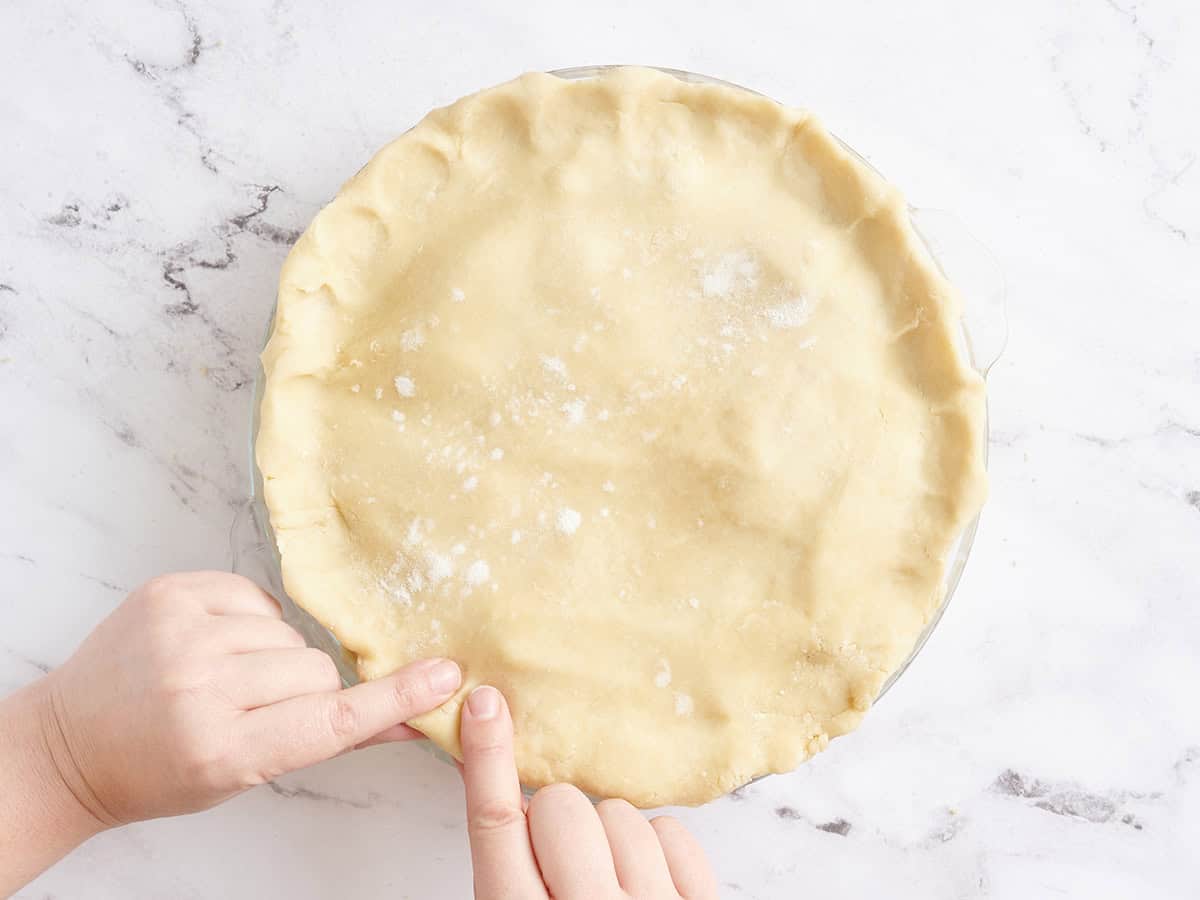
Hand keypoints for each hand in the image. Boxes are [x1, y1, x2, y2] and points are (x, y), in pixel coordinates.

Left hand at [39, 571, 461, 826]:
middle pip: (315, 669)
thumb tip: (415, 722)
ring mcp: (181, 632)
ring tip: (227, 678)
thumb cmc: (162, 772)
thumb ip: (332, 741)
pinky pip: (256, 596)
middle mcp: (199, 687)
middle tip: (260, 709)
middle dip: (305, 689)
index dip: (395, 698)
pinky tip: (215, 645)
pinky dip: (248, 621)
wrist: (70, 744)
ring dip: (275, 654)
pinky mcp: (170, 591)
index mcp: (221, 748)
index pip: (332, 720)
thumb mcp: (246, 774)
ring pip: (289, 633)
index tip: (444, 676)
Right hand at [459, 685, 718, 899]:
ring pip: (619, 814)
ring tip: (608, 884)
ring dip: (609, 838)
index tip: (485, 703)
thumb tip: (501, 804)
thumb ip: (508, 876)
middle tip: (561, 863)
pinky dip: (657, 847)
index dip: (487, 759)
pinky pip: (672, 832)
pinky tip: (646, 883)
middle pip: (560, 808)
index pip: (496, 827)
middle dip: (556, 821)